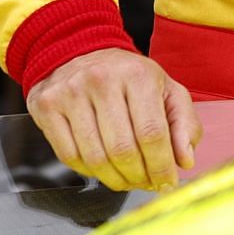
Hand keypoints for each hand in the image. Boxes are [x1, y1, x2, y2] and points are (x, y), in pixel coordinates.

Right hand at [26, 48, 199, 191]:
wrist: (81, 50)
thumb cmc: (130, 76)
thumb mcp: (167, 89)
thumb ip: (183, 123)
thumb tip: (185, 160)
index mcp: (138, 75)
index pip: (152, 133)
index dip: (161, 166)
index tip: (167, 183)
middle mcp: (102, 81)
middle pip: (122, 149)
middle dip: (138, 177)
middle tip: (147, 184)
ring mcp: (71, 93)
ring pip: (95, 158)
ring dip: (115, 179)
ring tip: (128, 181)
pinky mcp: (47, 107)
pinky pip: (69, 156)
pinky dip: (89, 172)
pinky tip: (102, 169)